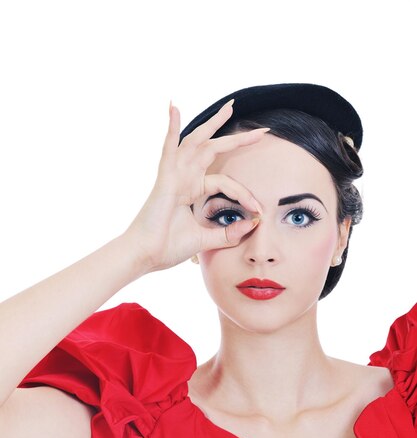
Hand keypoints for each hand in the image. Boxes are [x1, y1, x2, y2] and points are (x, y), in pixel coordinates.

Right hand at [124, 99, 267, 272]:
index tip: (259, 211)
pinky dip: (171, 127)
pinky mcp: (164, 178)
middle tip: (261, 132)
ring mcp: (174, 175)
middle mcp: (184, 178)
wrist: (146, 255)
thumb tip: (252, 225)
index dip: (245, 194)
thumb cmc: (167, 247)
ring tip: (229, 106)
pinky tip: (173, 107)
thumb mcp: (206, 240)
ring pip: (197, 142)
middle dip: (237, 139)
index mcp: (192, 190)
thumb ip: (228, 234)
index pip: (225, 182)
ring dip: (213, 123)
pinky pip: (168, 147)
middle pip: (212, 150)